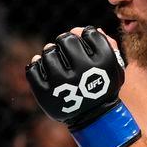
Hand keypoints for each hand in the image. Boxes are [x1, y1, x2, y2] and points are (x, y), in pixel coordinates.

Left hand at [25, 27, 139, 146]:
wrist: (93, 117)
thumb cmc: (102, 87)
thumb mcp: (114, 67)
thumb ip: (107, 45)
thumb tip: (90, 30)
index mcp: (103, 63)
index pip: (90, 33)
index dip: (86, 34)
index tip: (84, 42)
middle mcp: (83, 72)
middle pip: (66, 39)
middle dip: (65, 40)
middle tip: (65, 45)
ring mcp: (62, 83)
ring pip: (48, 52)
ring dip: (50, 51)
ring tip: (54, 56)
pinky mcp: (45, 93)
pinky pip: (33, 69)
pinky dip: (35, 64)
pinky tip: (42, 65)